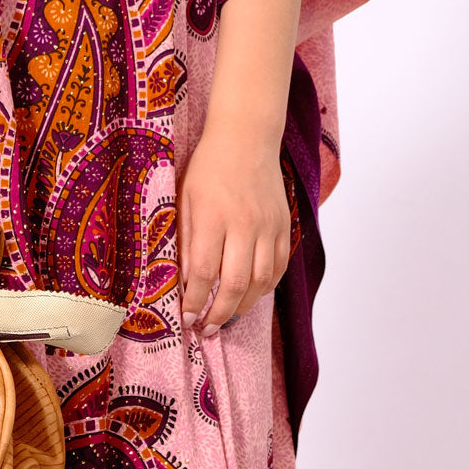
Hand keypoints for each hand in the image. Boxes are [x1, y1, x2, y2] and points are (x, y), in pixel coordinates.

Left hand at [178, 126, 290, 334]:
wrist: (246, 139)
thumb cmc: (208, 168)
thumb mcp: (184, 201)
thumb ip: (185, 242)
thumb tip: (184, 283)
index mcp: (214, 217)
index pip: (204, 272)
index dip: (196, 301)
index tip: (187, 318)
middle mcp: (244, 225)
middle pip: (236, 283)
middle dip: (219, 313)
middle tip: (206, 329)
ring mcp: (268, 226)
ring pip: (261, 281)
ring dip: (243, 306)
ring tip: (227, 317)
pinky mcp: (284, 226)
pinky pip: (278, 267)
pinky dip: (265, 288)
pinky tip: (250, 296)